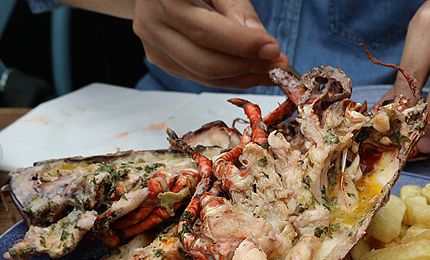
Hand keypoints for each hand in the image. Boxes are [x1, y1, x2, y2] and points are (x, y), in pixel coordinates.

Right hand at [131, 0, 289, 88]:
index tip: (273, 49)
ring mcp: (153, 44)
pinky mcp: (159, 59)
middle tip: (278, 66)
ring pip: (203, 75)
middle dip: (247, 68)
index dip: (242, 45)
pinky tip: (250, 72)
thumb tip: (264, 48)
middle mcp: (151, 22)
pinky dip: (228, 78)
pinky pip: (199, 76)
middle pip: (204, 61)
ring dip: (242, 78)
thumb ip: (238, 11)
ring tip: (269, 72)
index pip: (206, 30)